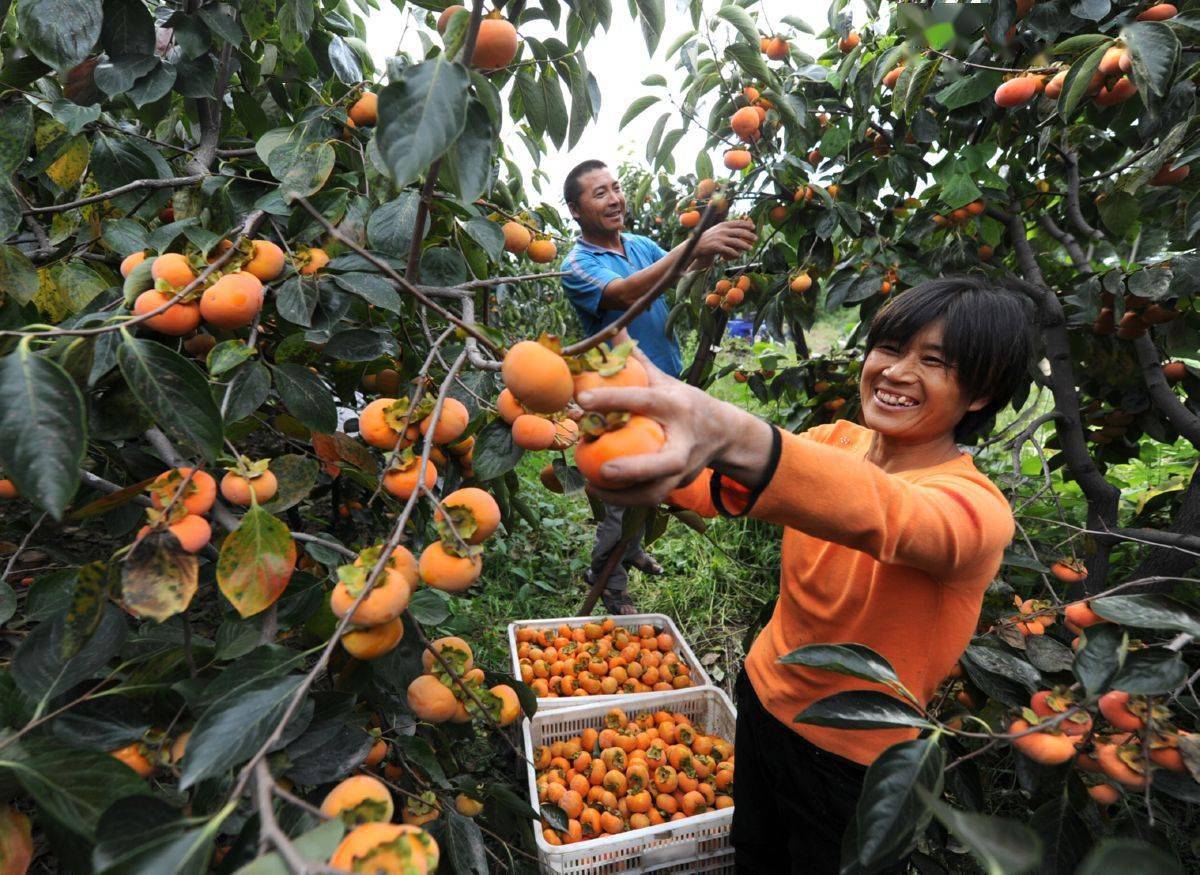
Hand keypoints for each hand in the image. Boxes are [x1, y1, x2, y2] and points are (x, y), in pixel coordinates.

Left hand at [575, 353, 772, 506]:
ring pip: (658, 490)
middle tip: (603, 469)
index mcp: (677, 405)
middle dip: (636, 468)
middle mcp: (684, 439)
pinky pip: (651, 497)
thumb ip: (638, 361)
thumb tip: (613, 331)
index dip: (614, 399)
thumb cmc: (686, 403)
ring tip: (592, 486)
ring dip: (625, 495)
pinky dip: (625, 499)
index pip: (644, 400)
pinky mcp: (680, 484)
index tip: (582, 399)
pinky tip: (599, 491)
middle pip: (665, 461)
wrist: (724, 434)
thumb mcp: (667, 380)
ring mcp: (685, 466)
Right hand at [694, 219, 756, 260]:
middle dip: (749, 235)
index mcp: (723, 225)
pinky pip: (729, 251)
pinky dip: (735, 254)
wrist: (696, 245)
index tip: (753, 227)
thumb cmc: (709, 238)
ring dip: (745, 246)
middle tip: (756, 239)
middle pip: (740, 232)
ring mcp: (720, 238)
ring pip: (736, 242)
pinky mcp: (717, 247)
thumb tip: (740, 230)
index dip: (747, 224)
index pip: (738, 223)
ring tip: (750, 248)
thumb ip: (727, 229)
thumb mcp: (717, 230)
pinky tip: (738, 256)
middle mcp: (722, 230)